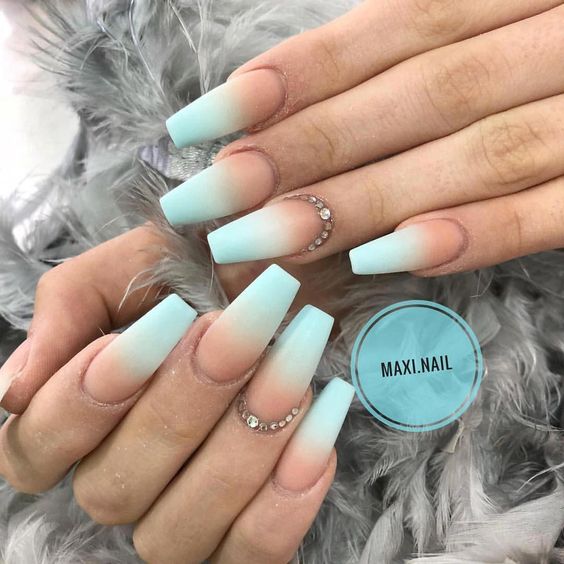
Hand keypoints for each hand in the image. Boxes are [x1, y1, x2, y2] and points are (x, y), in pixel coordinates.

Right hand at [0, 226, 353, 563]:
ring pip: (177, 534)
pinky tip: (316, 425)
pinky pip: (250, 555)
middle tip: (237, 335)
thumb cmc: (205, 273)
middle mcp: (122, 480)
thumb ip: (71, 305)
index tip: (160, 327)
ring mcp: (184, 517)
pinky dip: (284, 500)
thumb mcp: (135, 265)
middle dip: (181, 406)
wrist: (289, 281)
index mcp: (80, 420)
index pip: (35, 450)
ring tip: (290, 372)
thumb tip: (11, 387)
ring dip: (239, 449)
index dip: (83, 401)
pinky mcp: (248, 534)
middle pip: (113, 491)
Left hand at [162, 1, 563, 275]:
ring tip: (260, 240)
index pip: (384, 33)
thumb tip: (316, 98)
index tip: (201, 127)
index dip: (289, 79)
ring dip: (355, 200)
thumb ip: (427, 48)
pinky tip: (385, 257)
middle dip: (297, 151)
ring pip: (462, 151)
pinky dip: (467, 230)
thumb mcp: (511, 16)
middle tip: (206, 200)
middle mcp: (560, 28)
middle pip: (405, 97)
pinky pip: (547, 205)